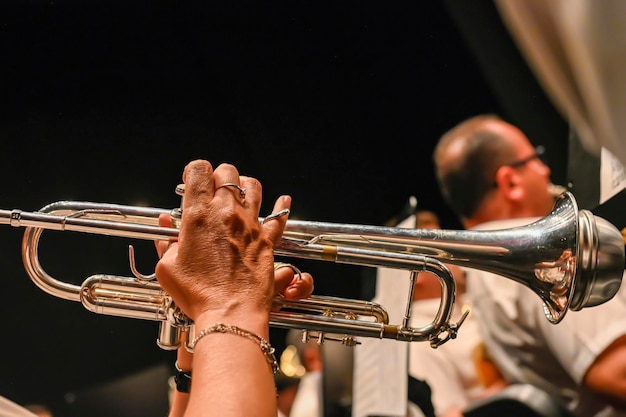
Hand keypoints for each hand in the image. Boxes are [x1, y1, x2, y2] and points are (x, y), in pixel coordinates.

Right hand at [155, 159, 312, 323]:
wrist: (230, 312)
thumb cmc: (198, 294)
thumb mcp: (168, 268)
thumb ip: (167, 241)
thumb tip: (167, 223)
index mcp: (198, 215)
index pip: (198, 170)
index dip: (194, 171)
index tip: (192, 180)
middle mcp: (226, 213)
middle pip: (227, 172)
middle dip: (218, 175)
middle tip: (212, 189)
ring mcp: (249, 225)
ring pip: (253, 186)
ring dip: (244, 185)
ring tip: (238, 194)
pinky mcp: (266, 240)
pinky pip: (279, 216)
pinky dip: (282, 206)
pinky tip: (283, 200)